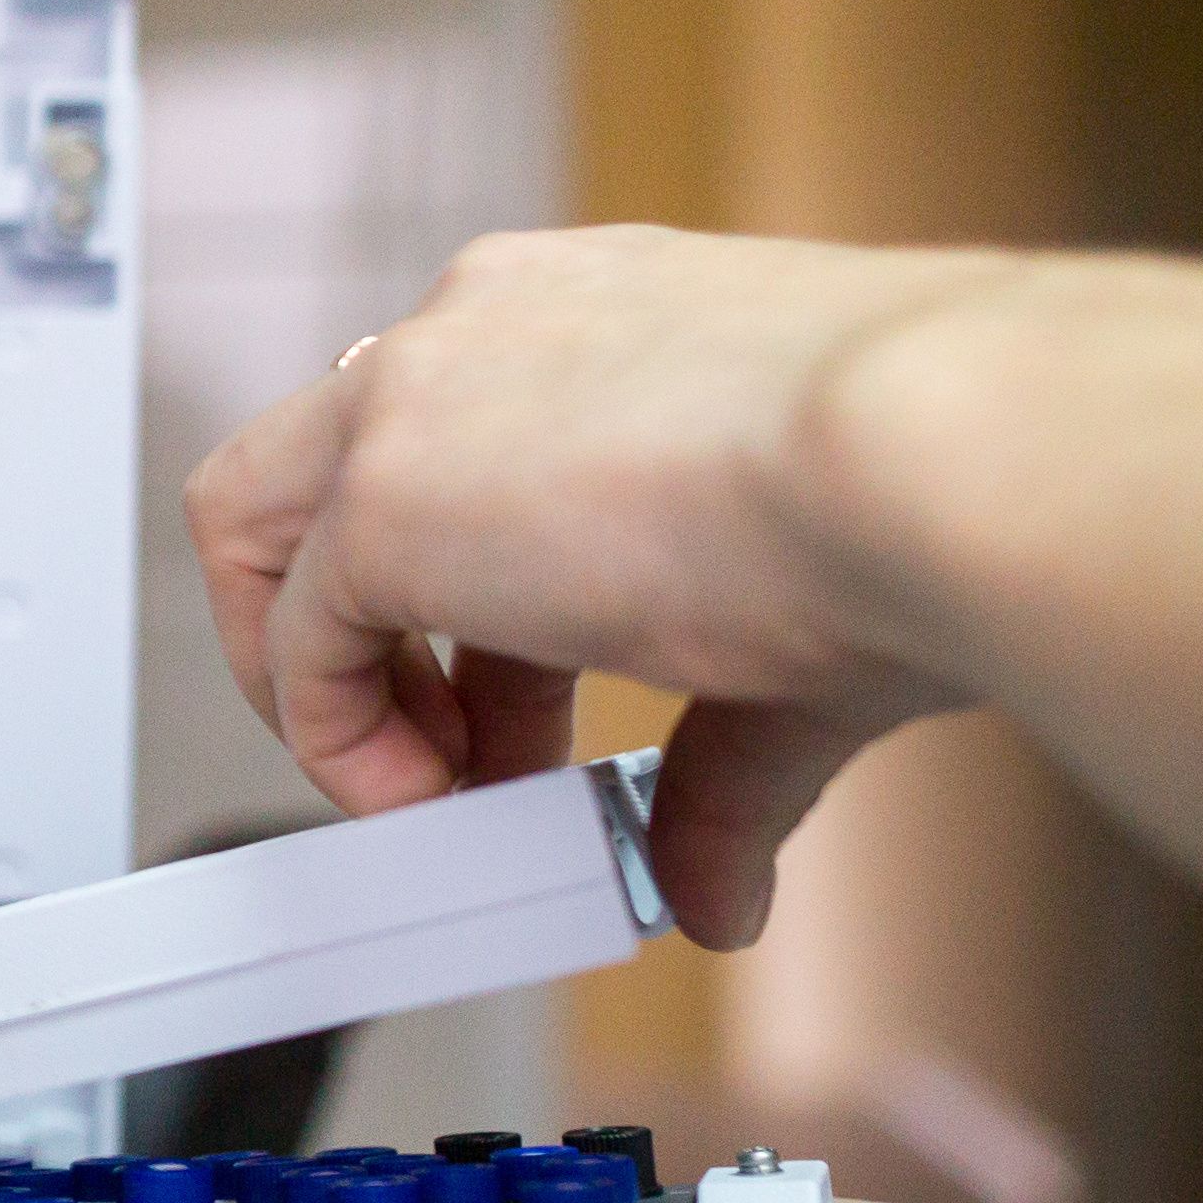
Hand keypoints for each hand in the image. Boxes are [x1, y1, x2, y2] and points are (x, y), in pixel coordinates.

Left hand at [184, 229, 1202, 946]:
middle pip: (318, 461)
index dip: (473, 587)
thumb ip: (723, 765)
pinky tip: (428, 808)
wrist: (943, 452)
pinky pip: (296, 639)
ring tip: (423, 796)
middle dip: (365, 625)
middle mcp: (490, 325)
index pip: (460, 431)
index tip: (527, 697)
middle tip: (455, 753)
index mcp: (596, 313)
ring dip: (323, 677)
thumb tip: (719, 889)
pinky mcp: (383, 500)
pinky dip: (338, 739)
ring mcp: (419, 398)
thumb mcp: (804, 639)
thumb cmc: (930, 497)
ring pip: (259, 523)